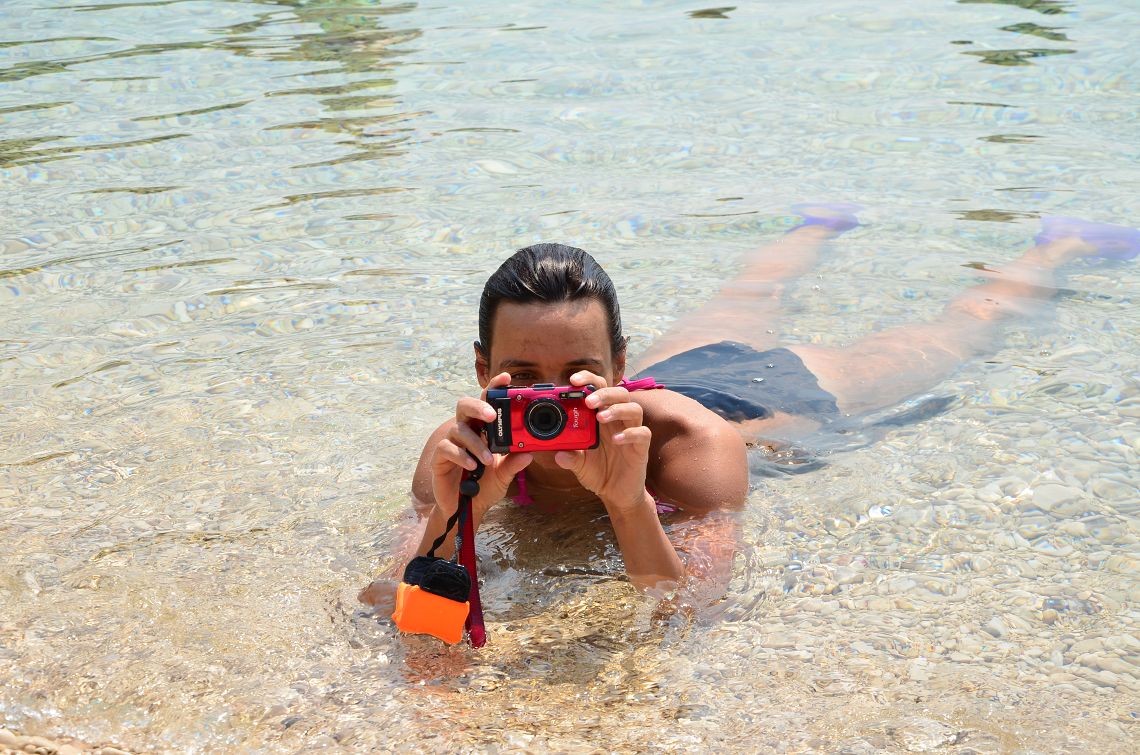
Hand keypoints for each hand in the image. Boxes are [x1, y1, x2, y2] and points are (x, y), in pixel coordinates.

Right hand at [431, 371, 532, 524]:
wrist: (467, 507)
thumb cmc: (485, 484)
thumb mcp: (504, 475)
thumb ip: (514, 464)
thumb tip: (529, 454)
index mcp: (482, 428)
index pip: (487, 403)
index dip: (494, 388)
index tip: (506, 378)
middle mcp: (466, 430)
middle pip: (465, 405)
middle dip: (479, 406)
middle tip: (493, 415)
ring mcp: (451, 442)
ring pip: (459, 429)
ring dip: (476, 443)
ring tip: (489, 459)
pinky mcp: (439, 457)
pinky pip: (447, 448)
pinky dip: (461, 455)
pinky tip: (472, 465)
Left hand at [554, 371, 651, 514]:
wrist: (616, 494)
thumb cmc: (598, 472)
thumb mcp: (579, 464)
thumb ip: (569, 457)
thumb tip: (557, 454)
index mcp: (601, 417)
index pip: (599, 389)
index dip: (589, 379)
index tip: (574, 380)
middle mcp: (617, 420)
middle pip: (619, 393)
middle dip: (604, 393)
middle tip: (589, 401)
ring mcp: (631, 431)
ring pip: (633, 408)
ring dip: (617, 409)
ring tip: (600, 417)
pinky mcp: (641, 447)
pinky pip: (642, 433)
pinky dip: (630, 433)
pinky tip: (616, 441)